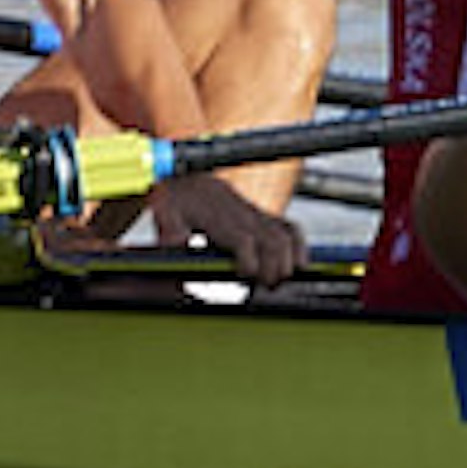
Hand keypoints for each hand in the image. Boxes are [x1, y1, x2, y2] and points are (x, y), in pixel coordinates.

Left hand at [144, 176, 308, 289]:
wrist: (190, 181)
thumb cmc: (177, 201)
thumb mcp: (165, 212)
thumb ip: (169, 229)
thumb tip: (177, 242)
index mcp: (220, 219)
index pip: (244, 241)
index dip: (249, 264)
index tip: (243, 276)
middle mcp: (244, 216)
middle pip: (275, 242)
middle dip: (276, 269)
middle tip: (265, 286)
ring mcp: (258, 216)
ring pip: (288, 236)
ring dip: (291, 261)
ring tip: (280, 279)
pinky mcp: (265, 218)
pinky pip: (292, 229)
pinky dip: (300, 247)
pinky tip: (297, 264)